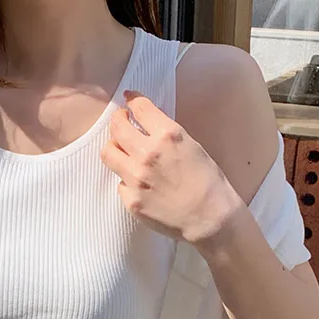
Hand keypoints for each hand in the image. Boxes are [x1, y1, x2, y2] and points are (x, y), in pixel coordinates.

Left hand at [101, 90, 237, 245]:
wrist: (210, 219)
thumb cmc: (209, 183)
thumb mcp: (192, 146)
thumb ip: (167, 135)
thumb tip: (148, 125)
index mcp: (168, 135)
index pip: (140, 108)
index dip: (132, 100)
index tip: (130, 100)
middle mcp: (147, 153)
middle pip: (117, 126)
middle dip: (118, 119)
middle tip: (121, 121)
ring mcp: (136, 177)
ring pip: (108, 152)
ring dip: (115, 147)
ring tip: (123, 150)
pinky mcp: (131, 199)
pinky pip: (120, 182)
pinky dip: (127, 179)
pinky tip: (140, 183)